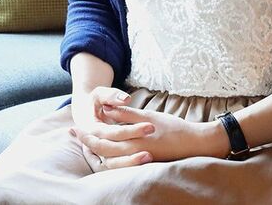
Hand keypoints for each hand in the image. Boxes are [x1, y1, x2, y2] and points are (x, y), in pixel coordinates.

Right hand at [69, 87, 152, 169]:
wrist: (86, 111)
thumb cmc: (96, 101)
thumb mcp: (100, 94)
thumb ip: (112, 96)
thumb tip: (126, 99)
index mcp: (92, 128)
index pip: (113, 133)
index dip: (131, 131)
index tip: (151, 126)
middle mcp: (96, 142)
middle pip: (114, 150)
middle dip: (134, 147)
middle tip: (155, 140)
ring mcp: (101, 152)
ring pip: (114, 163)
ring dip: (131, 161)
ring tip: (150, 156)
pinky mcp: (108, 156)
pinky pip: (118, 166)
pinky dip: (130, 166)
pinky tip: (146, 162)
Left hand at [71, 105, 228, 167]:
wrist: (196, 143)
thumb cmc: (173, 128)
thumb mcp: (148, 116)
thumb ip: (126, 114)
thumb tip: (105, 108)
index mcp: (133, 140)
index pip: (102, 140)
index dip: (86, 135)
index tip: (75, 128)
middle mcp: (134, 153)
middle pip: (103, 152)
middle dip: (87, 143)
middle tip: (75, 134)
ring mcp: (139, 160)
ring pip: (110, 161)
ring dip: (96, 151)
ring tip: (85, 142)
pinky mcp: (144, 164)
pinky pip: (120, 164)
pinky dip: (109, 158)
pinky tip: (104, 150)